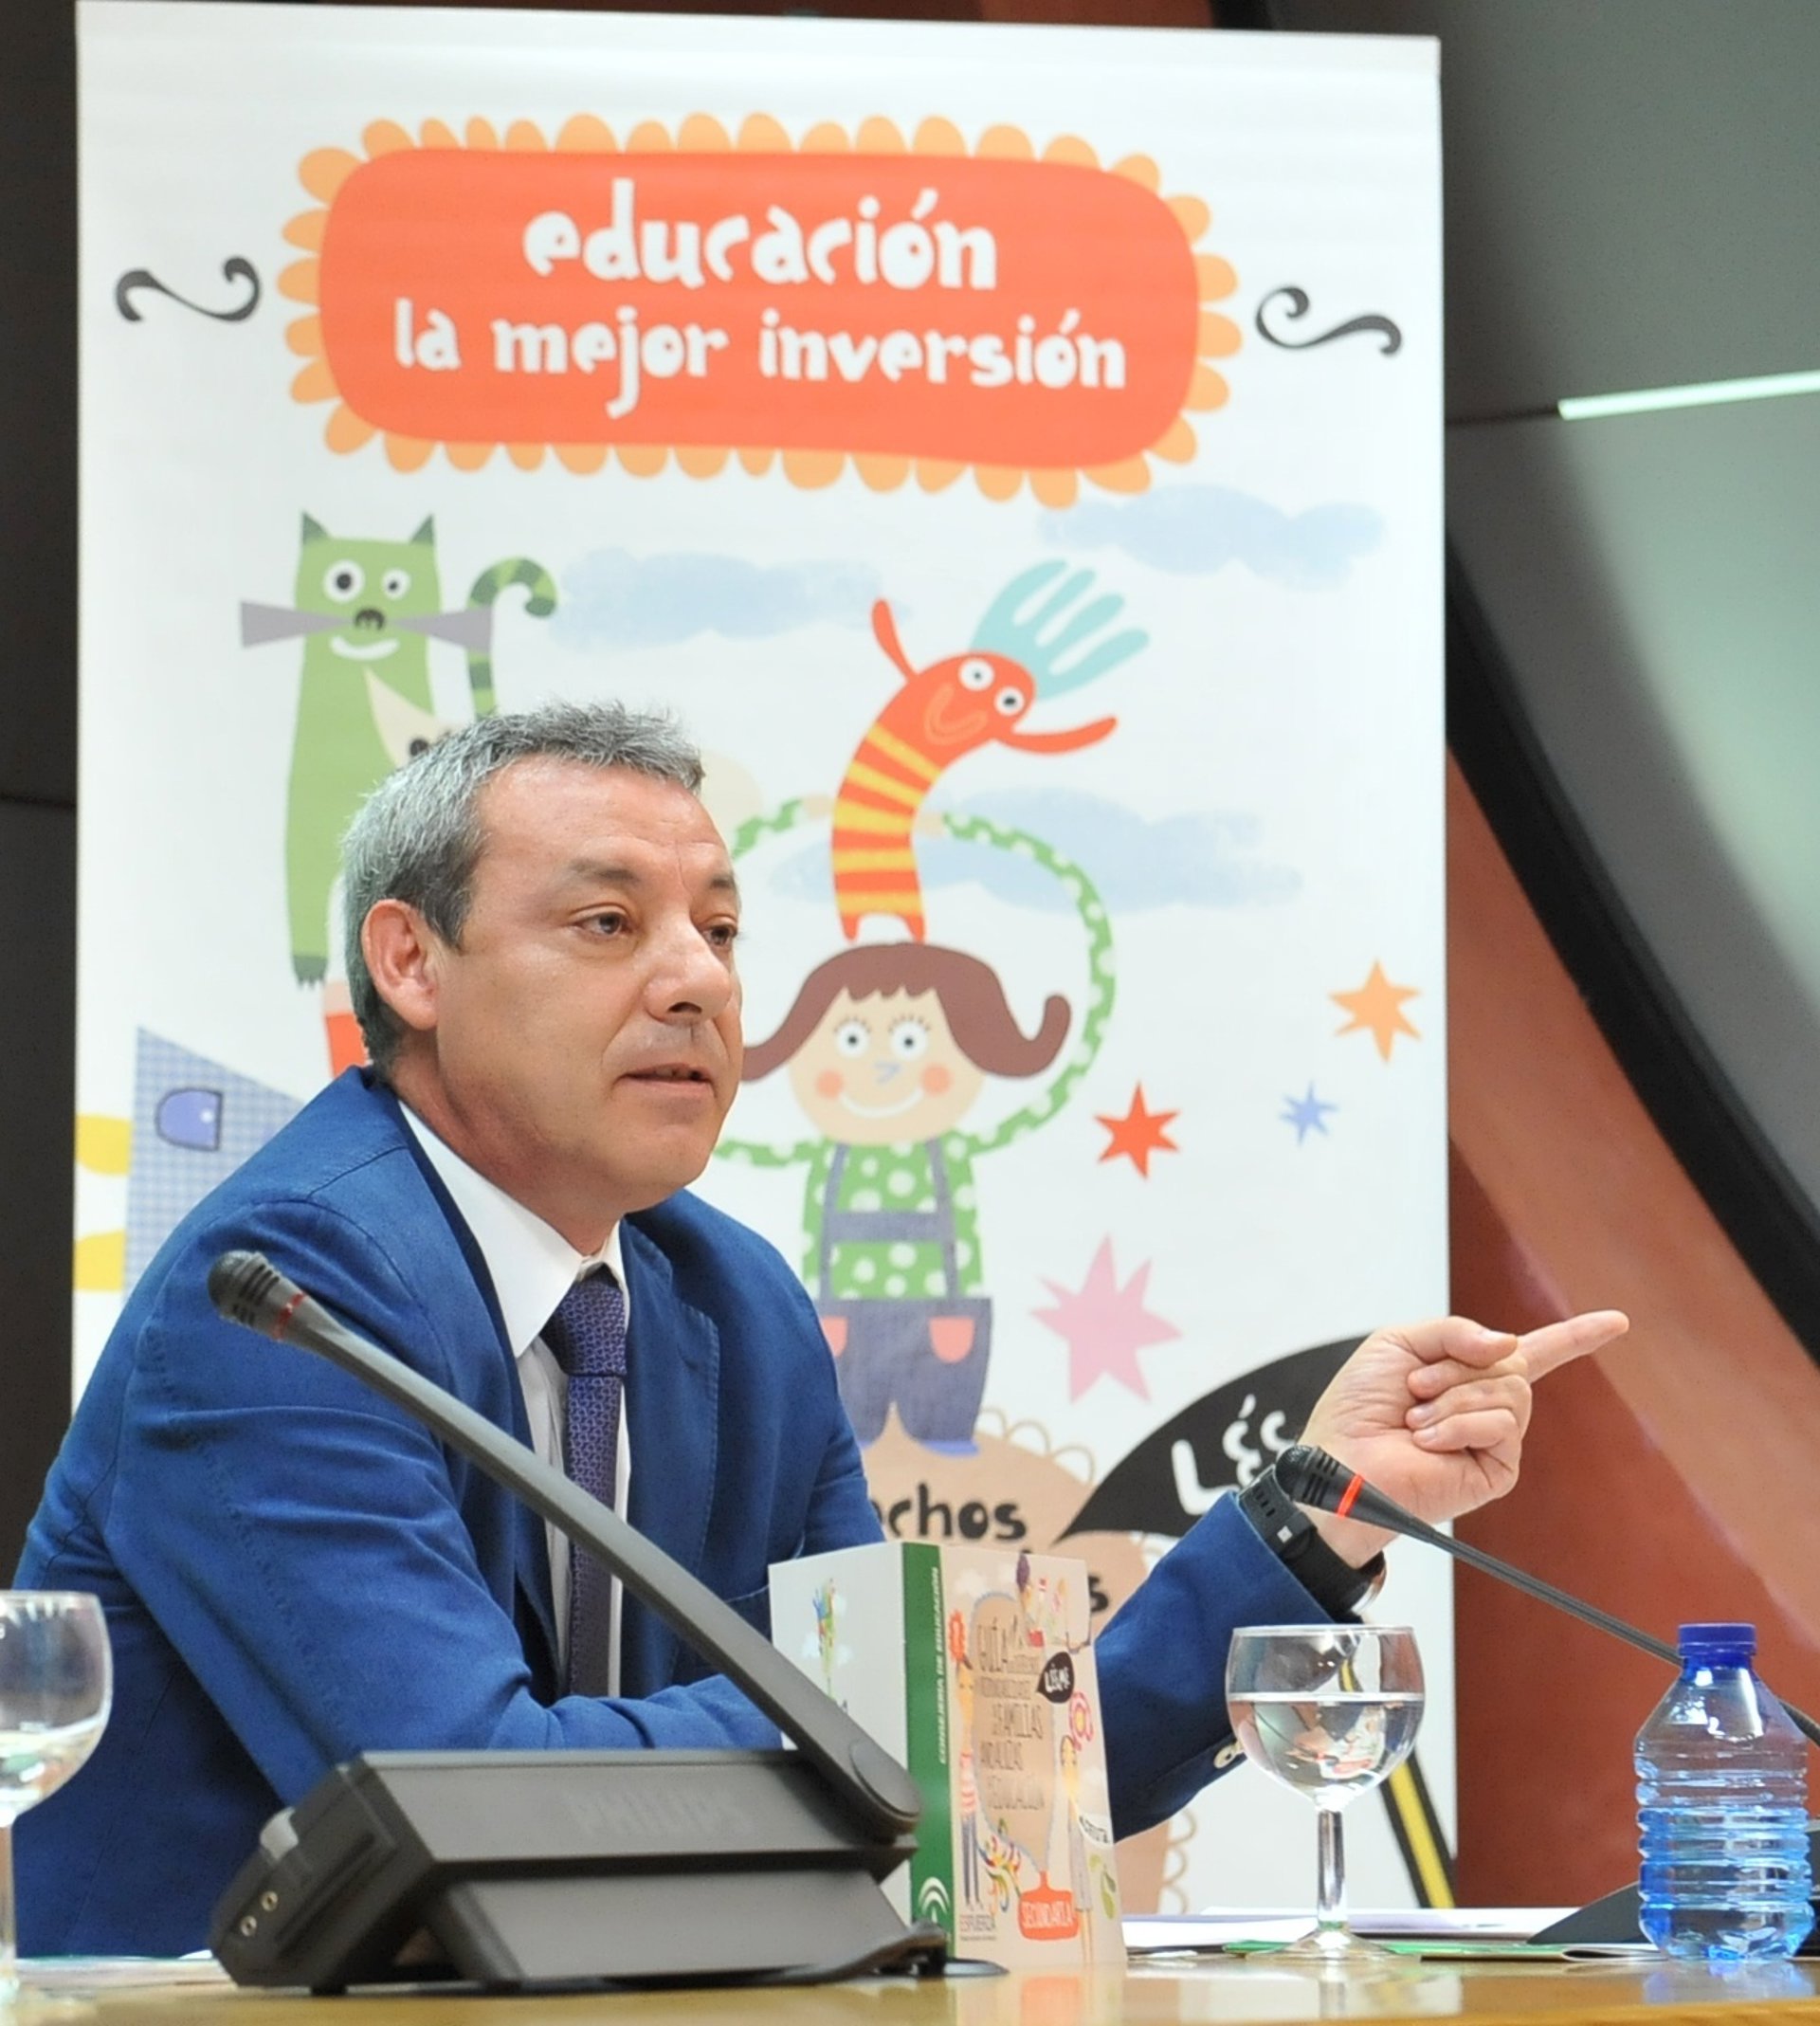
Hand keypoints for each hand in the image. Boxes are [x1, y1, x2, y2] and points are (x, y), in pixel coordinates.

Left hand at [1298, 1310, 1628, 1565]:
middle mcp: (1489, 1405)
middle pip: (1514, 1361)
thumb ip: (1455, 1331)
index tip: (1617, 1322)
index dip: (1576, 1336)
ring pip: (1511, 1390)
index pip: (1535, 1351)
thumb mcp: (1399, 1343)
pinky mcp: (1497, 1470)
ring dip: (1453, 1397)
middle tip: (1415, 1389)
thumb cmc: (1359, 1407)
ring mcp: (1495, 1439)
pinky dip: (1459, 1424)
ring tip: (1417, 1420)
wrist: (1342, 1460)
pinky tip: (1430, 1441)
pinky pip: (1502, 1424)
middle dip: (1455, 1366)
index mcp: (1469, 1373)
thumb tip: (1509, 1346)